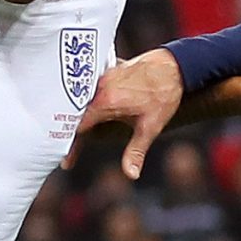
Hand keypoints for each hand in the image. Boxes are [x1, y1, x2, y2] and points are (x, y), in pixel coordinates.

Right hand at [74, 49, 184, 179]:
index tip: (67, 163)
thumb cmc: (164, 96)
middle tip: (65, 151)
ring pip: (80, 98)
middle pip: (74, 113)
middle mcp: (99, 87)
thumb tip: (131, 174)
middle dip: (67, 132)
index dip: (71, 147)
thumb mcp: (150, 128)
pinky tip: (84, 110)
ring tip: (67, 132)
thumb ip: (136, 152)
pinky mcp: (108, 70)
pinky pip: (89, 87)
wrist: (175, 66)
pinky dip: (85, 100)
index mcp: (105, 102)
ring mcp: (102, 76)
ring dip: (74, 114)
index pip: (78, 128)